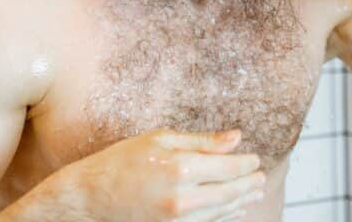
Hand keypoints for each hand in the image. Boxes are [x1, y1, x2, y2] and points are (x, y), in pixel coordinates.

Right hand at [65, 128, 265, 221]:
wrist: (90, 199)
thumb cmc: (121, 162)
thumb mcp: (159, 139)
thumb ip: (201, 141)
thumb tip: (236, 138)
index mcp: (180, 169)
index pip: (229, 168)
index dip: (246, 164)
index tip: (255, 159)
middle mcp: (183, 199)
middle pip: (230, 192)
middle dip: (249, 184)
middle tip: (261, 178)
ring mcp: (178, 221)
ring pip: (222, 212)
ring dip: (242, 202)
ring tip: (254, 193)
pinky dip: (225, 217)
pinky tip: (234, 211)